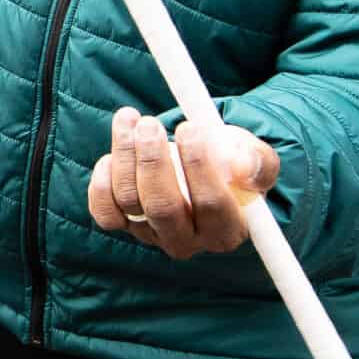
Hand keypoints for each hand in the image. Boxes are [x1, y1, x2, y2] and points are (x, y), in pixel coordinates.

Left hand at [86, 107, 279, 259]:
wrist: (204, 169)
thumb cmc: (233, 163)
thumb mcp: (255, 158)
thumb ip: (257, 162)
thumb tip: (241, 166)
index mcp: (226, 230)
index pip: (210, 204)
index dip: (198, 165)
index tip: (189, 128)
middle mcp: (187, 240)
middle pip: (162, 207)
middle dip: (153, 161)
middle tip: (149, 124)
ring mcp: (152, 234)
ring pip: (130, 202)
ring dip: (125, 155)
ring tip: (130, 118)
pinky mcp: (126, 224)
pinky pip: (105, 212)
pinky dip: (101, 183)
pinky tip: (112, 155)